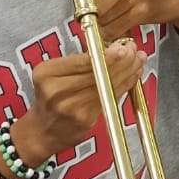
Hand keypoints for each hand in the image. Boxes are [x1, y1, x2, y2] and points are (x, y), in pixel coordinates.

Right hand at [17, 41, 145, 160]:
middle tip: (133, 49)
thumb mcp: (52, 74)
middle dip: (122, 59)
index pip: (83, 61)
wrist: (41, 131)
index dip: (106, 54)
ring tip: (138, 59)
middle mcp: (57, 91)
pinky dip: (125, 84)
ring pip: (107, 84)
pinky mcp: (85, 119)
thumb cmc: (49, 98)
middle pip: (98, 72)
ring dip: (128, 70)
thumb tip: (111, 46)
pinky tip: (132, 75)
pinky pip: (110, 97)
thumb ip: (77, 61)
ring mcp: (72, 107)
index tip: (122, 46)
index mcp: (47, 74)